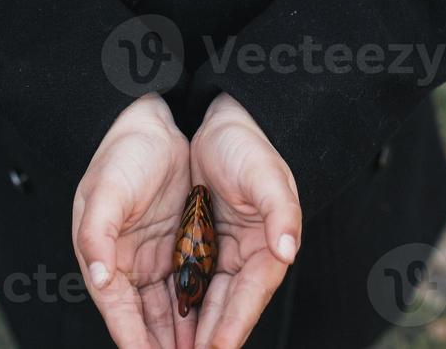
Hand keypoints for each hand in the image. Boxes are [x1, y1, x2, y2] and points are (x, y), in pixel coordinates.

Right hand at [73, 94, 196, 348]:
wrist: (152, 120)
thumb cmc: (123, 153)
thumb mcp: (105, 191)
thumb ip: (97, 235)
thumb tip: (99, 278)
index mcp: (104, 257)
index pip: (120, 313)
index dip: (136, 341)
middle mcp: (128, 265)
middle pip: (147, 321)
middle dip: (165, 347)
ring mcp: (155, 258)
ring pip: (170, 311)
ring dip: (185, 337)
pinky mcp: (178, 247)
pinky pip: (189, 288)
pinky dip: (198, 311)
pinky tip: (212, 328)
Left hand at [187, 93, 301, 348]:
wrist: (218, 118)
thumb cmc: (246, 143)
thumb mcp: (267, 172)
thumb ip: (281, 210)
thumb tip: (287, 248)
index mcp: (267, 245)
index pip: (249, 296)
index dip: (233, 325)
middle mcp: (243, 256)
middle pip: (224, 308)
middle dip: (207, 340)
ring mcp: (218, 253)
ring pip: (201, 303)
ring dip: (188, 333)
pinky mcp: (196, 246)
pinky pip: (183, 284)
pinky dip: (174, 308)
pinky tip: (158, 330)